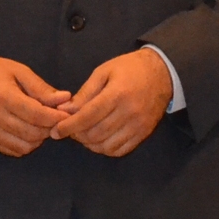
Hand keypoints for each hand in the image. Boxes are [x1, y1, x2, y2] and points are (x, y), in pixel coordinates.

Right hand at [0, 55, 71, 156]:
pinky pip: (14, 150)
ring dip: (39, 138)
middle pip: (32, 133)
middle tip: (55, 118)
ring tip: (41, 124)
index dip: (56, 117)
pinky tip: (28, 131)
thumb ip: (41, 88)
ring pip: (25, 146)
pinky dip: (26, 144)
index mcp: (4, 97)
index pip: (36, 115)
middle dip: (49, 128)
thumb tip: (65, 99)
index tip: (67, 115)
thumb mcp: (19, 71)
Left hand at [50, 48, 172, 157]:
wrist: (163, 72)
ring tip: (83, 134)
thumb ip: (85, 92)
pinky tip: (99, 140)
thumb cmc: (130, 68)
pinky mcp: (144, 133)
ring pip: (106, 145)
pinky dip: (105, 149)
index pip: (88, 116)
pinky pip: (120, 150)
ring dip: (89, 144)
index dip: (69, 126)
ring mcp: (138, 125)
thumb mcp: (104, 71)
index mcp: (117, 93)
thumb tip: (65, 110)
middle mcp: (129, 112)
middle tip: (69, 130)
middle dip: (77, 135)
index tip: (56, 131)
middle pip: (96, 133)